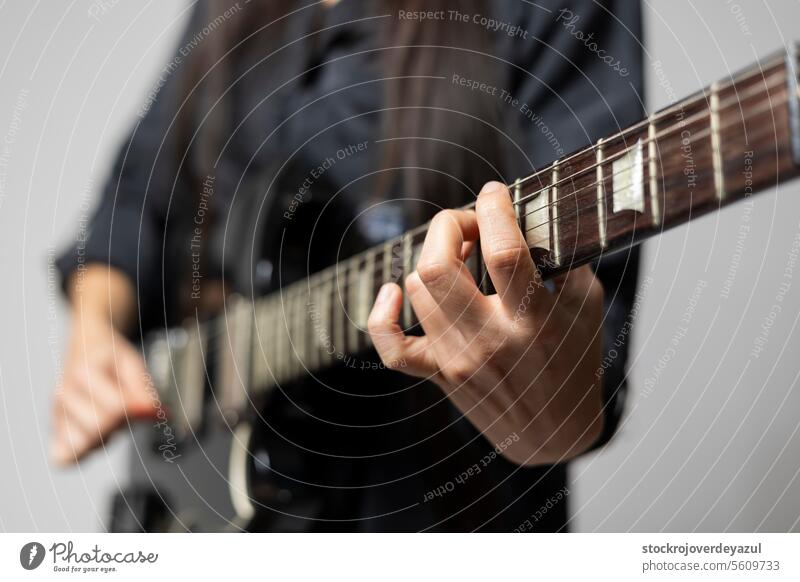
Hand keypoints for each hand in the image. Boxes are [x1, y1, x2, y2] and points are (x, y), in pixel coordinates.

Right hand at [51, 313, 155, 465]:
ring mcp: (57, 413)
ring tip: (112, 420)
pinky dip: (81, 454)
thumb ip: (142, 388)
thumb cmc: (109, 355)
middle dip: (122, 424)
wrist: (85, 345)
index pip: (115, 408)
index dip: (139, 412)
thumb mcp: (132, 362)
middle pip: (98, 428)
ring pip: (85, 444)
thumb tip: (154, 412)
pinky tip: (96, 439)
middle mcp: (64, 394)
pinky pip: (64, 457)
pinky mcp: (57, 429)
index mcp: (83, 372)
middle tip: (129, 412)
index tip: (151, 409)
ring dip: (106, 438)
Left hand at [368, 182, 603, 465]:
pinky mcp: (437, 375)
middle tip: (470, 224)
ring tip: (459, 256)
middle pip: (439, 266)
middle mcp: (489, 341)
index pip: (503, 252)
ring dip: (434, 257)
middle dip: (449, 225)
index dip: (493, 209)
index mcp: (534, 322)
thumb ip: (560, 259)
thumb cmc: (575, 362)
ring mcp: (457, 360)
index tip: (494, 193)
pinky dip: (383, 313)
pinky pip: (392, 346)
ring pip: (417, 288)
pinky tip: (393, 291)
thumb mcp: (586, 306)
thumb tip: (527, 213)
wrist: (554, 435)